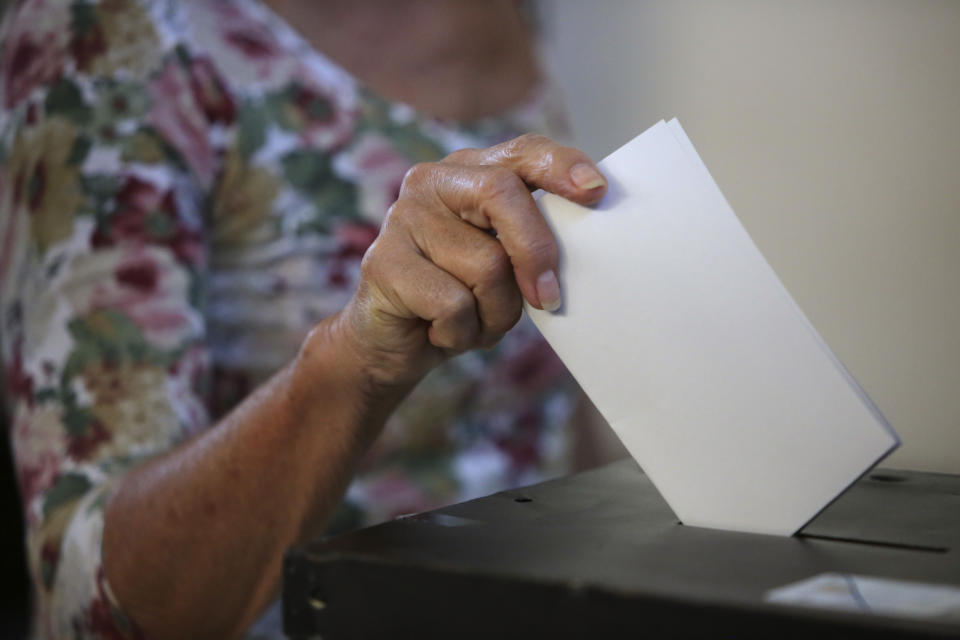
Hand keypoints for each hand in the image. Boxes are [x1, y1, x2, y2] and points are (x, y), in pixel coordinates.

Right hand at [335, 133, 607, 389]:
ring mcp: (402, 218)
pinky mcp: (382, 262)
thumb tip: (585, 240)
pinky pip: (453, 303)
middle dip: (535, 252)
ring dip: (495, 313)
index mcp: (469, 172)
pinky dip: (462, 332)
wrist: (396, 345)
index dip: (560, 165)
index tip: (596, 190)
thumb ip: (532, 240)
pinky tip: (441, 332)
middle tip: (549, 298)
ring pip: (485, 264)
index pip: (522, 152)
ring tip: (475, 321)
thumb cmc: (463, 298)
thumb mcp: (506, 264)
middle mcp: (431, 182)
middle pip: (503, 195)